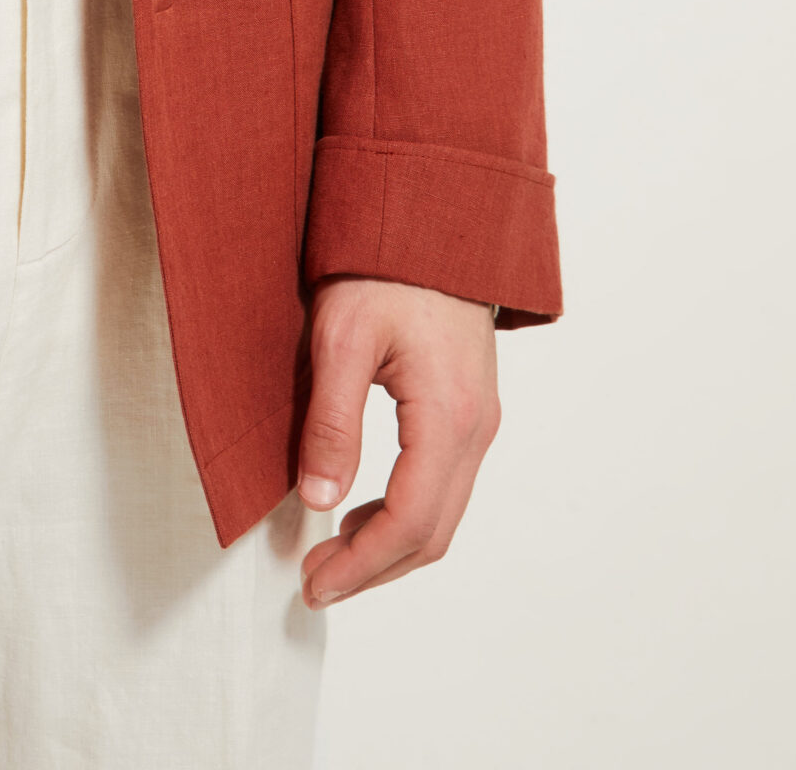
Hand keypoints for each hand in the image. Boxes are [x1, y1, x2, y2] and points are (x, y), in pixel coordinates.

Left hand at [296, 277, 499, 606]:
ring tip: (331, 552)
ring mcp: (480, 419)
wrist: (434, 212)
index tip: (314, 584)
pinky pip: (444, 484)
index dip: (361, 564)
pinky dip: (405, 513)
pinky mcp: (471, 408)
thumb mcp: (342, 336)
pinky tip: (362, 509)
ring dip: (389, 545)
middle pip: (433, 533)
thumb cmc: (385, 265)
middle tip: (315, 581)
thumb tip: (318, 499)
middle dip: (374, 568)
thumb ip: (331, 420)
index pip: (410, 523)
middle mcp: (477, 427)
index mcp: (448, 416)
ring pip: (442, 513)